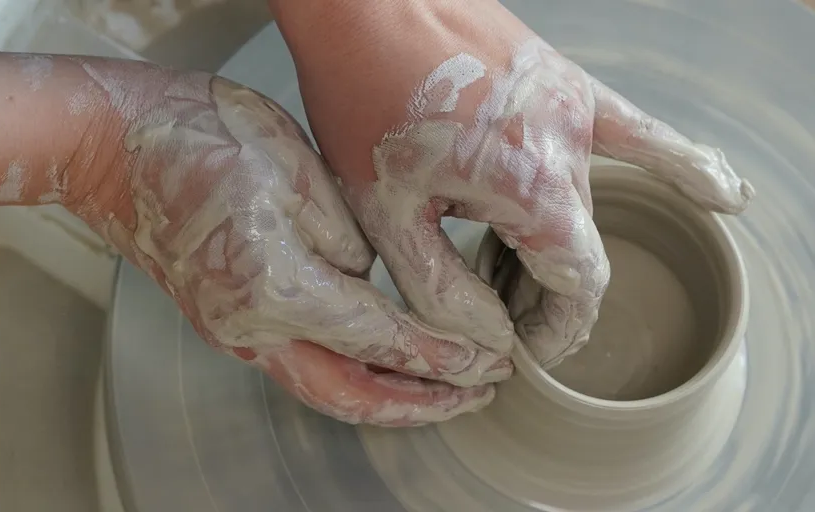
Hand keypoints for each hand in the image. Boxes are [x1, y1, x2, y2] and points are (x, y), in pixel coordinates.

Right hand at [75, 62, 510, 425]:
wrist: (111, 147)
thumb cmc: (196, 140)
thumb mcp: (293, 169)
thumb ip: (344, 237)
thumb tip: (366, 279)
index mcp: (279, 288)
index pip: (383, 341)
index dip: (443, 356)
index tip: (489, 361)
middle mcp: (254, 328)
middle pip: (353, 395)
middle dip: (422, 403)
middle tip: (475, 395)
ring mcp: (235, 330)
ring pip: (325, 388)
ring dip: (387, 397)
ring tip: (438, 390)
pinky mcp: (226, 319)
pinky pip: (300, 365)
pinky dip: (350, 374)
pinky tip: (376, 360)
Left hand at [272, 0, 753, 366]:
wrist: (365, 6)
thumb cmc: (365, 97)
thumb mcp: (386, 213)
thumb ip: (442, 289)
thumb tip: (491, 336)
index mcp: (532, 187)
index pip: (578, 286)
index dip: (556, 329)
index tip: (527, 347)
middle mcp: (570, 147)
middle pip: (579, 248)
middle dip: (543, 294)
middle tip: (496, 310)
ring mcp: (574, 107)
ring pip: (590, 203)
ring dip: (564, 248)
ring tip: (523, 275)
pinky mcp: (564, 81)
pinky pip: (636, 131)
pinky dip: (679, 166)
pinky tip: (725, 195)